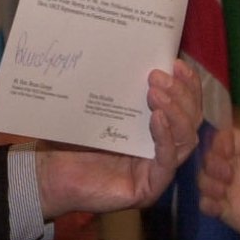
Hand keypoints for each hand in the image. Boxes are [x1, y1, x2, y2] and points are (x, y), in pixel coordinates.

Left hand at [34, 60, 201, 217]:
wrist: (49, 174)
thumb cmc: (70, 140)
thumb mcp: (98, 107)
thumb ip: (119, 87)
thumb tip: (132, 50)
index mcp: (153, 129)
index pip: (183, 105)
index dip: (186, 85)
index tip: (177, 63)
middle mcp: (160, 150)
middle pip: (190, 120)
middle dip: (179, 95)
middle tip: (158, 76)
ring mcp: (156, 170)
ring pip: (185, 140)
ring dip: (175, 112)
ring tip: (155, 93)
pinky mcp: (149, 188)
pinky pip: (167, 162)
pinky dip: (165, 138)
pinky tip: (156, 118)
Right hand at [198, 122, 239, 239]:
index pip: (228, 137)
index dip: (221, 140)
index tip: (226, 149)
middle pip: (211, 156)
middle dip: (211, 161)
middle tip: (227, 174)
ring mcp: (235, 191)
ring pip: (205, 178)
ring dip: (206, 180)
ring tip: (222, 190)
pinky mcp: (232, 213)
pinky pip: (207, 205)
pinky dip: (204, 203)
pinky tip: (216, 206)